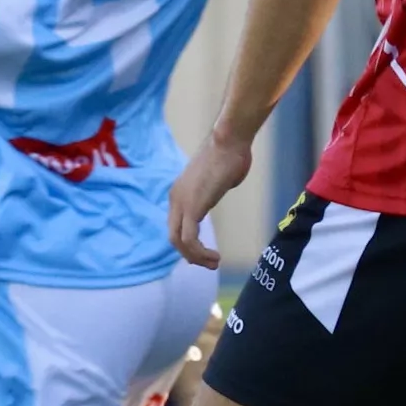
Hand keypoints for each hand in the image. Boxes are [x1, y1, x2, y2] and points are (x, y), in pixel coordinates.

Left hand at [168, 130, 253, 266]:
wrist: (230, 141)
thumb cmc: (231, 154)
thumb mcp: (217, 177)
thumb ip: (214, 189)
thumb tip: (220, 188)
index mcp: (179, 192)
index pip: (175, 225)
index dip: (186, 243)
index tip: (202, 253)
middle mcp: (175, 198)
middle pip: (173, 237)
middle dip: (190, 254)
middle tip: (208, 263)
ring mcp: (181, 202)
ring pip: (179, 241)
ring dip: (196, 257)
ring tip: (214, 263)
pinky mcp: (192, 207)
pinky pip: (189, 239)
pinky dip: (200, 252)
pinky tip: (215, 256)